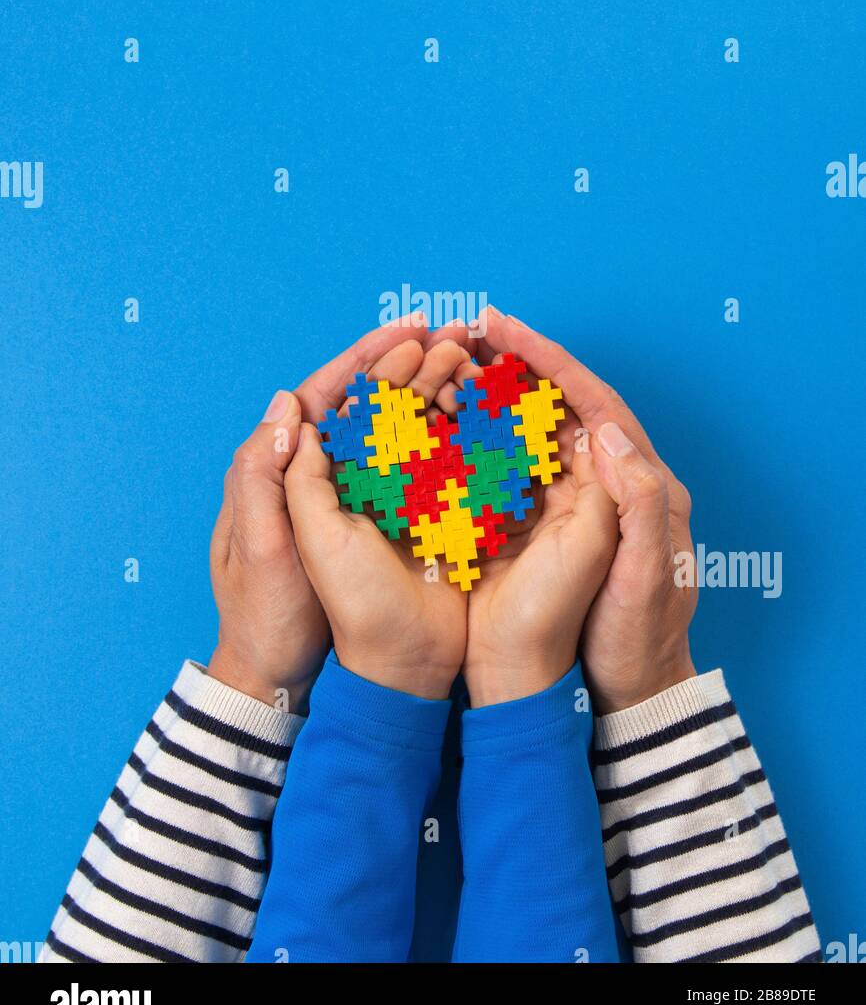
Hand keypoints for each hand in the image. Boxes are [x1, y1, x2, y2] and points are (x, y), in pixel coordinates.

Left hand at [283, 339, 474, 699]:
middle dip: (413, 364)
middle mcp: (343, 479)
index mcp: (298, 476)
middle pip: (377, 405)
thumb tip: (288, 408)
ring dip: (442, 390)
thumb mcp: (278, 546)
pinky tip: (490, 411)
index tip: (405, 329)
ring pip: (413, 428)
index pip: (329, 400)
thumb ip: (275, 478)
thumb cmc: (296, 615)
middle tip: (455, 334)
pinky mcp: (419, 521)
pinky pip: (440, 465)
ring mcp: (384, 498)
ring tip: (476, 361)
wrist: (360, 674)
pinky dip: (463, 434)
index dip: (366, 360)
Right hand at [456, 358, 619, 706]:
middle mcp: (608, 481)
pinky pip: (512, 466)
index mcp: (643, 483)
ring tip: (452, 359)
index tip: (504, 327)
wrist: (623, 693)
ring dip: (496, 392)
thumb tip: (603, 430)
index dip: (548, 360)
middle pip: (562, 403)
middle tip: (471, 328)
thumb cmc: (635, 639)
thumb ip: (635, 503)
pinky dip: (481, 436)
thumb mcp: (643, 577)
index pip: (593, 401)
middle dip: (518, 362)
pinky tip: (445, 421)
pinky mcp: (545, 524)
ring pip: (533, 429)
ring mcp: (574, 502)